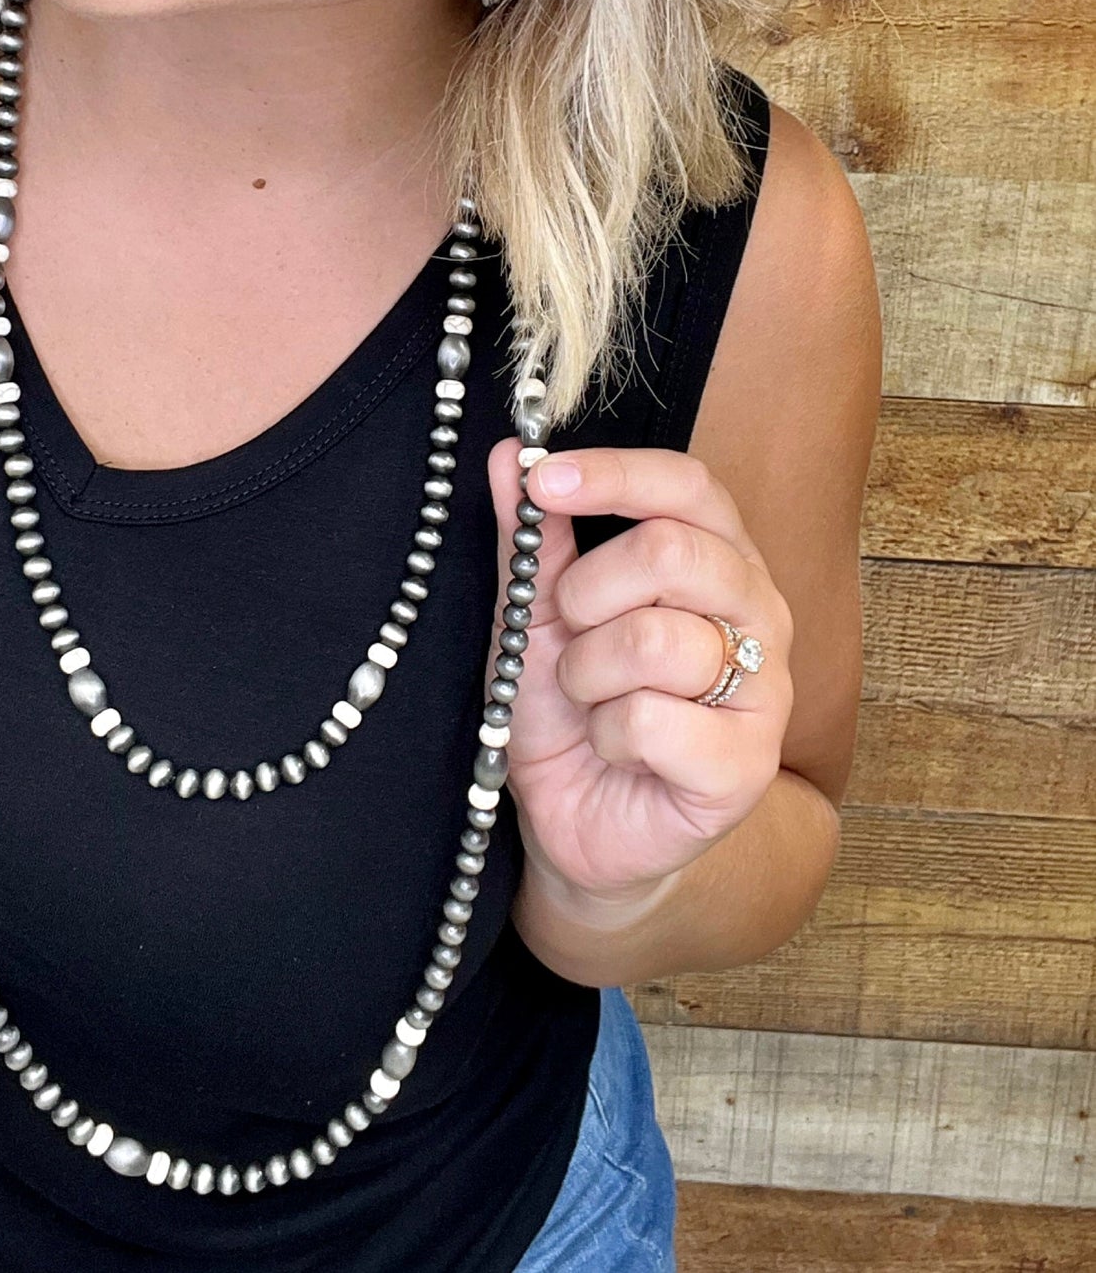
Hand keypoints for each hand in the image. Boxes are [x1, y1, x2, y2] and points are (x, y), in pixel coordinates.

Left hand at [485, 437, 794, 913]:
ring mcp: (764, 690)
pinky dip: (607, 734)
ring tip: (590, 699)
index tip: (544, 481)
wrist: (576, 820)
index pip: (689, 486)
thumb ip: (531, 539)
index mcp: (718, 559)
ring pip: (655, 640)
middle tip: (569, 630)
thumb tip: (508, 453)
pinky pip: (652, 720)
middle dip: (587, 592)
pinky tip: (616, 748)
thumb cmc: (570, 707)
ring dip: (588, 673)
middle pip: (672, 552)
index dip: (616, 475)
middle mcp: (758, 613)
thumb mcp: (537, 614)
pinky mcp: (747, 765)